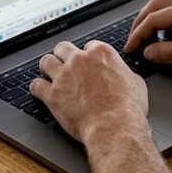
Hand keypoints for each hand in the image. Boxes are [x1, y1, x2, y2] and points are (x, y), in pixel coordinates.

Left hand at [30, 41, 148, 144]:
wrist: (115, 126)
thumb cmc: (128, 108)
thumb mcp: (136, 83)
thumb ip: (124, 73)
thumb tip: (124, 76)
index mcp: (101, 54)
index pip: (89, 46)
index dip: (88, 55)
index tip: (88, 63)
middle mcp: (80, 60)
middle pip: (63, 48)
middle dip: (64, 56)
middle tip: (65, 64)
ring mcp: (64, 76)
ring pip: (46, 62)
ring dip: (48, 67)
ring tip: (48, 73)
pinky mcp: (52, 94)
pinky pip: (36, 85)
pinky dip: (36, 88)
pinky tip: (38, 90)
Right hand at [125, 0, 171, 68]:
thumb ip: (170, 52)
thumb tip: (149, 52)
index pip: (153, 19)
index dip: (138, 35)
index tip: (131, 47)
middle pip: (155, 6)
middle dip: (141, 23)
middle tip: (133, 39)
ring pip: (167, 4)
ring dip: (154, 18)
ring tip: (148, 37)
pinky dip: (168, 17)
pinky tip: (170, 32)